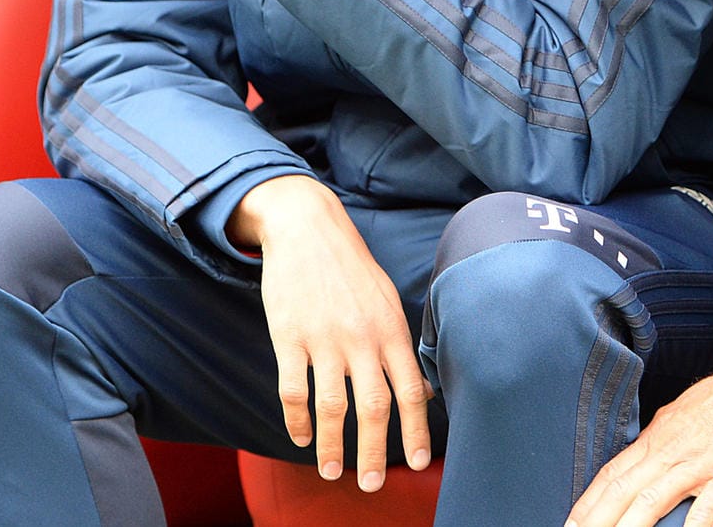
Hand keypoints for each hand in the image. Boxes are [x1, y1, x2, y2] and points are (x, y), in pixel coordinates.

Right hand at [229, 175, 433, 489]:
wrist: (307, 228)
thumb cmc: (351, 268)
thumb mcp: (388, 299)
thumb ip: (401, 344)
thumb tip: (424, 391)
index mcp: (391, 329)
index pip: (412, 389)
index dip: (417, 430)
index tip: (420, 462)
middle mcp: (362, 338)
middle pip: (373, 408)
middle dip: (374, 453)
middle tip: (371, 484)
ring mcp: (324, 339)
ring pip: (330, 408)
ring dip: (331, 446)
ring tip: (332, 472)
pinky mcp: (288, 337)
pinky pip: (292, 390)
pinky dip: (296, 421)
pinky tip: (300, 437)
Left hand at [566, 369, 712, 526]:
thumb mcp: (683, 411)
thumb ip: (663, 435)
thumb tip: (646, 449)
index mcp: (658, 438)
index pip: (612, 473)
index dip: (589, 501)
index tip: (571, 522)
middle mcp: (670, 453)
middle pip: (622, 490)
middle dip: (595, 520)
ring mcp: (697, 466)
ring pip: (651, 501)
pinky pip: (704, 509)